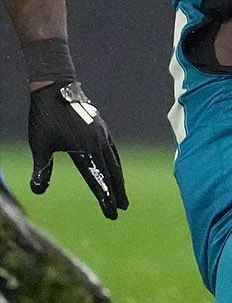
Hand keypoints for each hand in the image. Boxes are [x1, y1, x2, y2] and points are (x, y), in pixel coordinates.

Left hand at [28, 81, 127, 219]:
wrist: (56, 89)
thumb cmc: (45, 118)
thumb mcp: (40, 146)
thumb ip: (41, 169)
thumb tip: (38, 190)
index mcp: (84, 151)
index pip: (98, 180)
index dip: (105, 198)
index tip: (112, 213)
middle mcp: (98, 144)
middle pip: (112, 174)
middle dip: (117, 193)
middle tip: (122, 208)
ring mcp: (103, 135)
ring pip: (115, 162)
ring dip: (119, 180)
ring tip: (122, 194)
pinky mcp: (102, 129)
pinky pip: (114, 151)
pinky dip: (116, 164)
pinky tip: (116, 169)